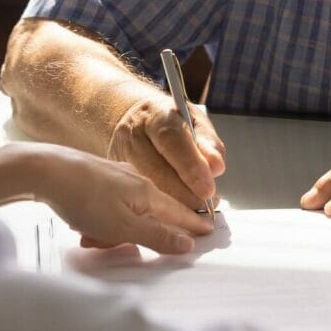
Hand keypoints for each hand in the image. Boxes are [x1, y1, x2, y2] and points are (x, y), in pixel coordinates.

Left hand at [0, 142, 212, 253]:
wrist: (44, 170)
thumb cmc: (83, 198)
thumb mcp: (123, 227)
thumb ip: (157, 236)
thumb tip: (186, 243)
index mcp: (148, 194)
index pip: (179, 213)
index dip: (193, 225)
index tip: (208, 230)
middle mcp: (137, 181)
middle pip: (151, 214)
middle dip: (137, 234)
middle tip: (111, 242)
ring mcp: (117, 177)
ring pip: (127, 211)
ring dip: (112, 229)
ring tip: (90, 236)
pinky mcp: (98, 176)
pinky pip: (108, 205)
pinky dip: (100, 218)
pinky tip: (83, 223)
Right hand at [108, 95, 225, 209]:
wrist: (134, 121)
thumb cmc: (171, 123)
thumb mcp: (195, 122)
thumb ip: (208, 143)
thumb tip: (216, 167)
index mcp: (156, 115)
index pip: (172, 140)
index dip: (191, 166)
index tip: (208, 189)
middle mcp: (132, 135)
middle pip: (156, 171)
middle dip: (185, 194)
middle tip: (208, 205)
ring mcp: (118, 157)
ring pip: (144, 190)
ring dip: (173, 207)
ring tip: (196, 211)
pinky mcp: (114, 177)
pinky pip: (136, 199)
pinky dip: (158, 210)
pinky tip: (174, 215)